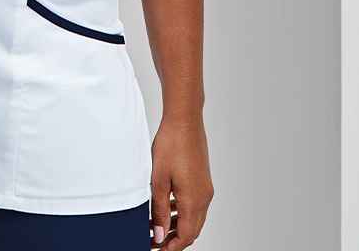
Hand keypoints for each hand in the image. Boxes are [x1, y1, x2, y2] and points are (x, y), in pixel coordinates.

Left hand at [149, 116, 213, 248]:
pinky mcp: (202, 180)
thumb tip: (159, 235)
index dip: (171, 247)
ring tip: (156, 226)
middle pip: (191, 230)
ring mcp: (205, 188)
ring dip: (177, 226)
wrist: (184, 120)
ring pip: (193, 218)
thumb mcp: (158, 179)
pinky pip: (194, 205)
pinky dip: (182, 212)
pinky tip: (167, 207)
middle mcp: (204, 197)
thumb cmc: (171, 144)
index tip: (156, 250)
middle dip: (173, 239)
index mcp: (194, 200)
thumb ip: (160, 210)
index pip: (185, 236)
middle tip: (154, 241)